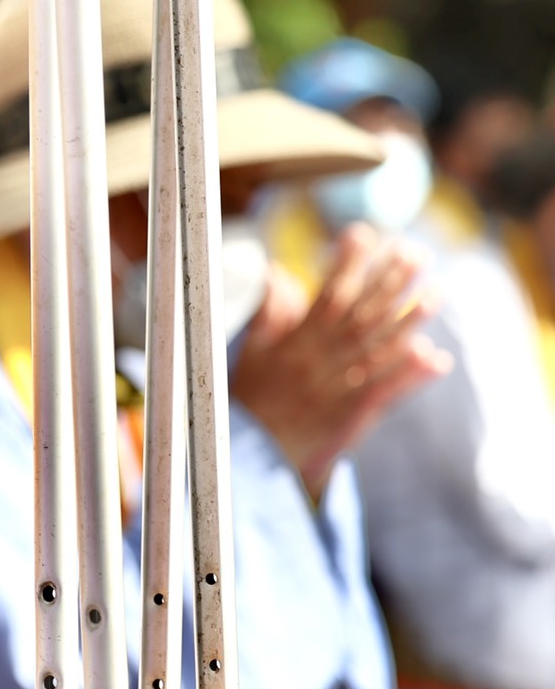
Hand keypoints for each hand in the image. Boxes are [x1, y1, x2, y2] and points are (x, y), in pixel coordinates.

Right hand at [230, 227, 448, 489]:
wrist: (253, 454)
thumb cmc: (254, 397)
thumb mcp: (253, 351)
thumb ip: (269, 311)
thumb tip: (275, 271)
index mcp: (297, 343)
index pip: (326, 296)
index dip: (345, 264)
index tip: (363, 234)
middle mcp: (321, 362)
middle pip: (362, 316)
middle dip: (390, 283)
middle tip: (416, 253)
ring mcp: (339, 388)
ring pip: (379, 350)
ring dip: (409, 322)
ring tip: (436, 294)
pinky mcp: (352, 415)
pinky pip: (385, 392)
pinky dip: (409, 375)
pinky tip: (434, 356)